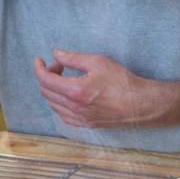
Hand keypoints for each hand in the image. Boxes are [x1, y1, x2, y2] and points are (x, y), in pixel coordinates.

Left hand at [33, 49, 161, 127]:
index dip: (39, 68)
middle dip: (47, 76)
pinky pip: (63, 116)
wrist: (140, 104)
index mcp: (75, 91)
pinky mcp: (86, 124)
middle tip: (60, 66)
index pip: (45, 80)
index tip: (40, 60)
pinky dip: (59, 104)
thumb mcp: (97, 62)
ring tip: (65, 79)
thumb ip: (72, 58)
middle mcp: (74, 107)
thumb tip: (56, 54)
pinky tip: (68, 95)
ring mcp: (79, 119)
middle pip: (46, 92)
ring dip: (52, 90)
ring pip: (53, 105)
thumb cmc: (122, 81)